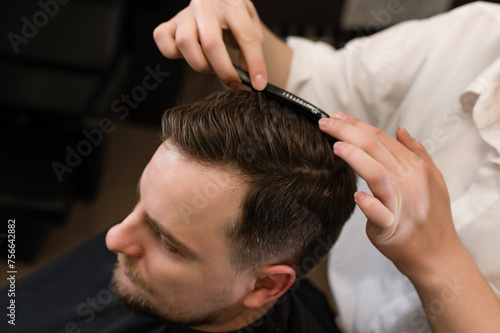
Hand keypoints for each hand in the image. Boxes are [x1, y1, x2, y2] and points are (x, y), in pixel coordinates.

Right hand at [153, 0, 267, 89]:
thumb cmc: (233, 14)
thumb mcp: (250, 24)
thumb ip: (252, 47)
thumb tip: (248, 75)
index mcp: (233, 4)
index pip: (247, 37)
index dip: (255, 64)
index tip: (258, 84)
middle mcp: (207, 6)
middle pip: (211, 43)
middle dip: (224, 70)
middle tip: (233, 83)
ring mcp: (186, 13)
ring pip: (185, 42)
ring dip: (200, 63)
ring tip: (211, 66)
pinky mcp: (170, 22)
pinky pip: (163, 39)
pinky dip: (172, 52)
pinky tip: (189, 55)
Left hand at [319, 112, 461, 280]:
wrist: (437, 255)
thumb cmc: (431, 216)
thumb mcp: (432, 179)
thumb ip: (416, 153)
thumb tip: (400, 129)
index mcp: (415, 168)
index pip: (381, 139)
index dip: (357, 125)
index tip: (336, 117)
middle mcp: (409, 182)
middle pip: (376, 149)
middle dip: (348, 132)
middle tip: (325, 123)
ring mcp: (401, 204)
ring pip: (378, 174)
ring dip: (357, 158)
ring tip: (336, 147)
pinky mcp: (392, 227)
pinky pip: (380, 213)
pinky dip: (369, 204)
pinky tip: (356, 196)